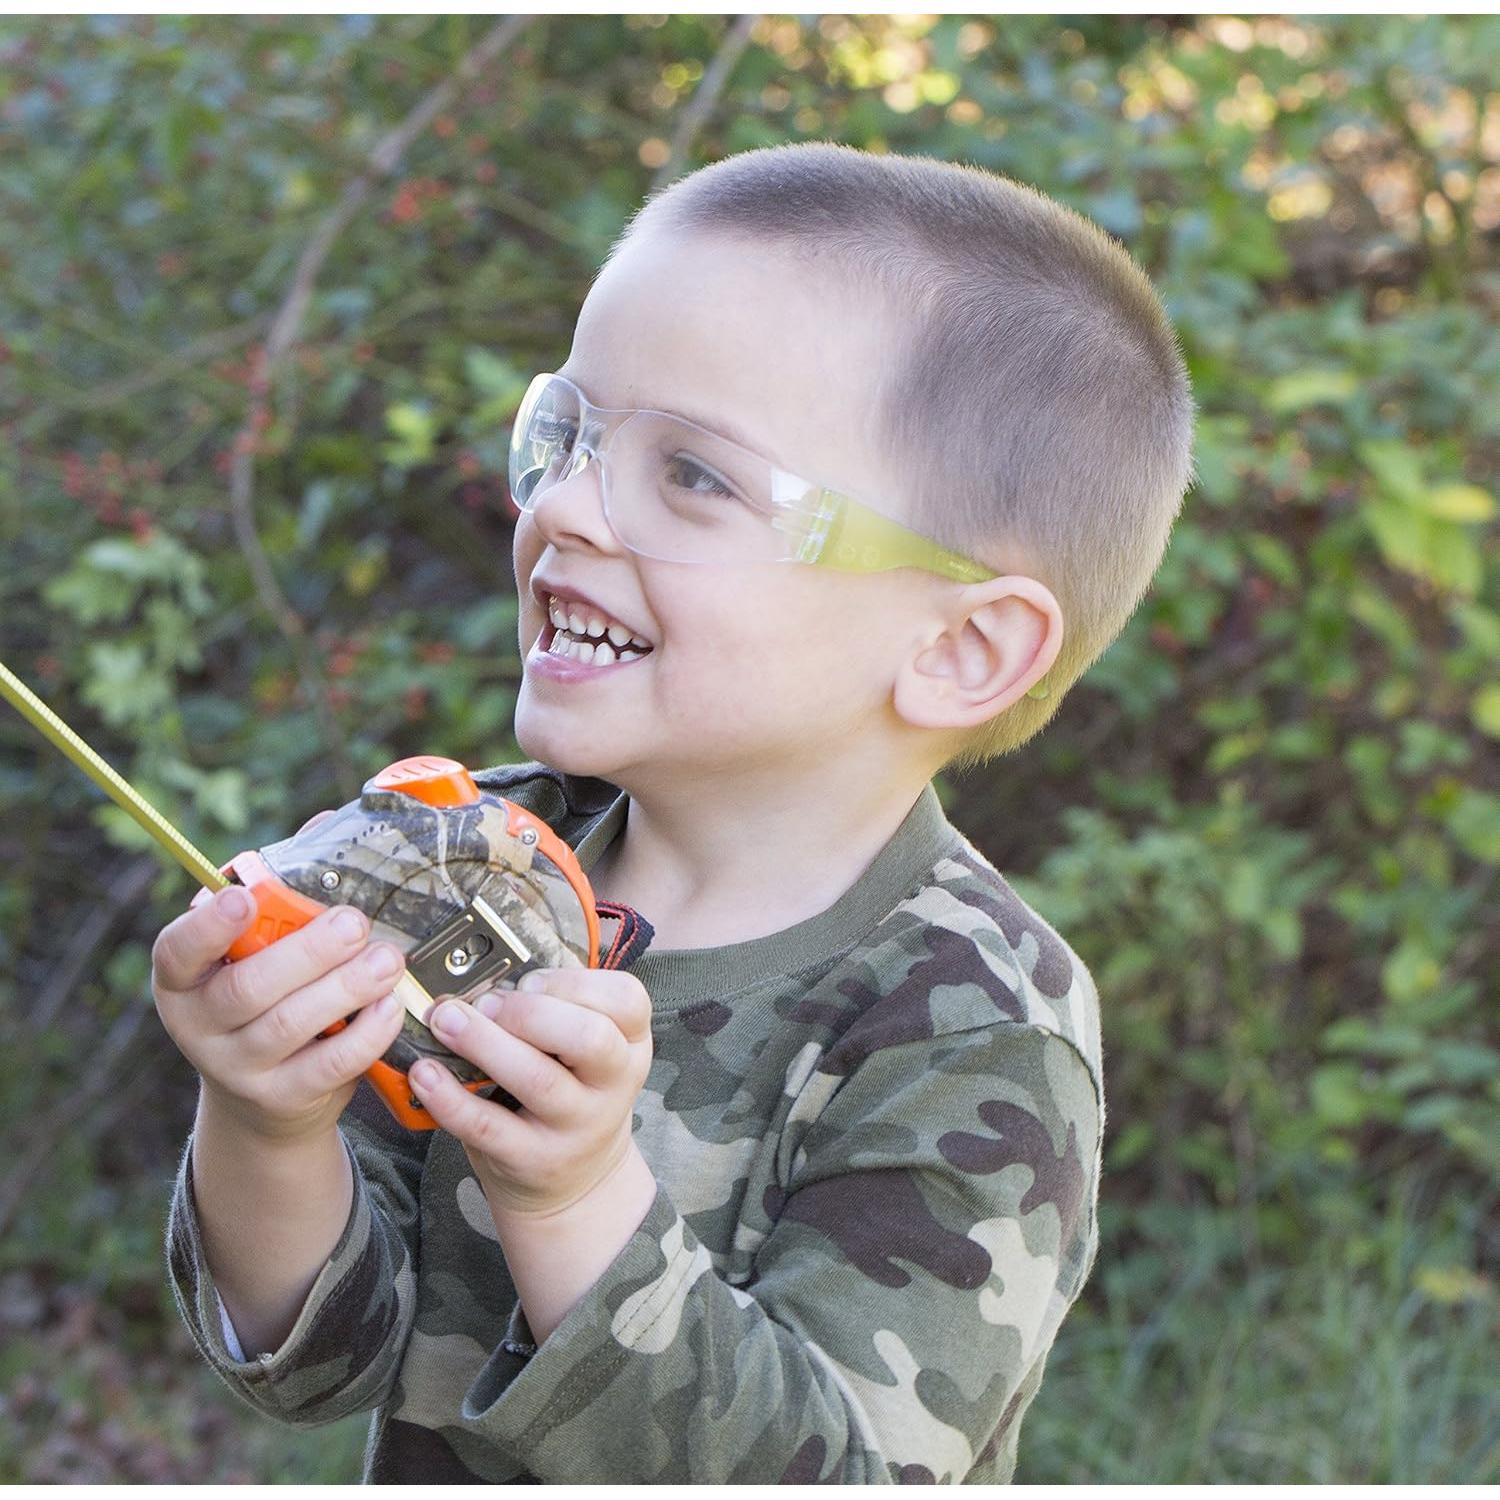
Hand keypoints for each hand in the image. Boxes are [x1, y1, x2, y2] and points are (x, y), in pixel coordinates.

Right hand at [151, 808, 408, 1144]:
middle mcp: (201, 1025)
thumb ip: (286, 892)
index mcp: (185, 977)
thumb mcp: (260, 949)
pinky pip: (328, 1066)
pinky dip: (366, 1034)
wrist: (268, 1096)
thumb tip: (328, 824)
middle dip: (307, 953)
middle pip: (248, 989)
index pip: (178, 951)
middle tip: (355, 923)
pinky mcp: (284, 1098)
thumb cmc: (269, 994)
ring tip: (387, 959)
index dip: (208, 927)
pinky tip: (391, 1006)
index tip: (241, 899)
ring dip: (346, 988)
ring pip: (289, 1026)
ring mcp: (239, 1068)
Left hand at [408, 967, 653, 1221]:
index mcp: (630, 1044)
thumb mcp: (586, 1052)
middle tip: (488, 1003)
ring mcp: (577, 1126)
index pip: (627, 1001)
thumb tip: (484, 983)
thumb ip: (554, 1012)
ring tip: (445, 1020)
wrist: (576, 1182)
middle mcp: (613, 1085)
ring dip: (484, 1042)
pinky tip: (425, 1073)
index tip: (530, 981)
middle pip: (589, 1037)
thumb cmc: (570, 1091)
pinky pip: (488, 1126)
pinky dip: (451, 1098)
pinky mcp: (532, 1159)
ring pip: (538, 1079)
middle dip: (530, 1011)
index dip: (575, 983)